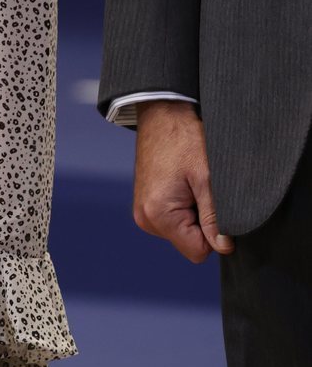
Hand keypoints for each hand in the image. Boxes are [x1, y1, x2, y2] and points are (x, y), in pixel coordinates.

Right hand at [133, 99, 234, 262]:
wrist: (162, 114)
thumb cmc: (184, 140)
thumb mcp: (207, 178)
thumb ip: (215, 218)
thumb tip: (224, 247)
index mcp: (158, 215)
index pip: (198, 251)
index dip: (214, 232)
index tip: (211, 202)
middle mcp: (145, 218)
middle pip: (189, 242)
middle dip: (202, 221)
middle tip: (199, 187)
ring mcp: (142, 212)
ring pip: (182, 231)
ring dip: (193, 212)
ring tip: (189, 182)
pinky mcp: (145, 204)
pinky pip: (172, 219)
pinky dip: (182, 206)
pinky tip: (182, 182)